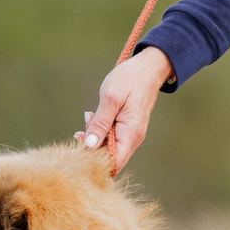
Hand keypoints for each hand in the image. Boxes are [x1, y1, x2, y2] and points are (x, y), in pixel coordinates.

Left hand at [81, 48, 173, 175]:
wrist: (148, 68)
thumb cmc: (130, 79)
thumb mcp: (110, 98)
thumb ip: (100, 123)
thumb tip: (90, 145)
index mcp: (131, 133)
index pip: (114, 162)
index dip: (96, 162)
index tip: (80, 148)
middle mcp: (133, 138)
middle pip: (111, 157)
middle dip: (92, 148)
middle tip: (80, 131)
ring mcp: (132, 134)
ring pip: (110, 148)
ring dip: (95, 138)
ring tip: (89, 117)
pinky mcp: (128, 128)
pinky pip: (113, 138)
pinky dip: (101, 131)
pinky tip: (94, 117)